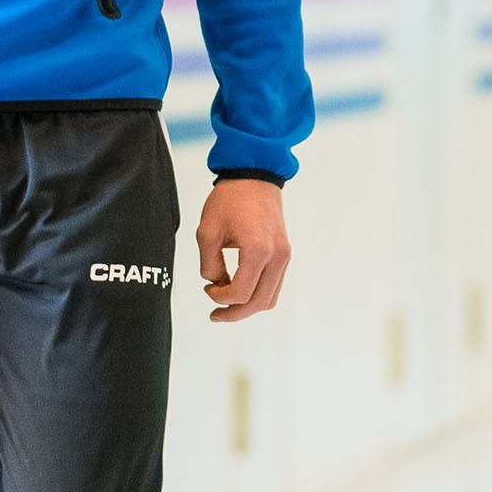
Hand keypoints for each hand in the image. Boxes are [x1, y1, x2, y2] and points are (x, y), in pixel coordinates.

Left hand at [197, 177, 290, 322]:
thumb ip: (209, 264)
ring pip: (270, 299)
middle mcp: (277, 256)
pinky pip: (274, 285)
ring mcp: (284, 256)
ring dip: (248, 307)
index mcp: (258, 250)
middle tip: (215, 315)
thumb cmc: (230, 199)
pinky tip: (240, 290)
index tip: (207, 288)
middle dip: (235, 313)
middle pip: (259, 302)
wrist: (254, 176)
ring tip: (227, 305)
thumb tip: (216, 283)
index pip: (240, 292)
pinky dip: (257, 294)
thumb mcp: (207, 232)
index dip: (219, 298)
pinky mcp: (284, 254)